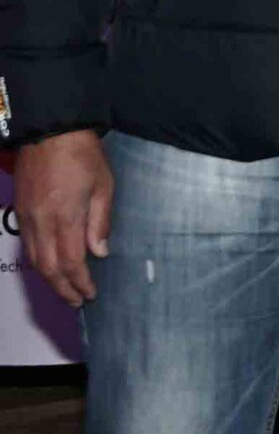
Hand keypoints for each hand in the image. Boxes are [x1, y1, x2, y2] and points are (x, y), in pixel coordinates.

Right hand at [19, 130, 113, 305]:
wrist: (50, 132)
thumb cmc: (83, 156)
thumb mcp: (104, 185)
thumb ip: (100, 221)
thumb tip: (100, 252)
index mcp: (65, 217)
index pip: (71, 262)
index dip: (80, 282)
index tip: (90, 295)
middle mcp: (41, 223)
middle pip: (48, 268)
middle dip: (63, 288)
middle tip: (77, 302)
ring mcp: (27, 218)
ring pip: (35, 260)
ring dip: (50, 279)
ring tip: (65, 289)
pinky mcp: (20, 211)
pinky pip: (28, 246)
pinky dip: (39, 262)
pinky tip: (50, 266)